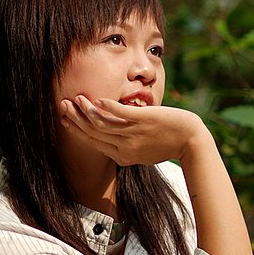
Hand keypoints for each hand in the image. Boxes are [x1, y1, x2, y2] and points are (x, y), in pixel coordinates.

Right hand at [60, 96, 205, 165]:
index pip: (93, 141)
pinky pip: (120, 113)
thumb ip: (127, 146)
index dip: (77, 129)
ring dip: (87, 110)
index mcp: (122, 156)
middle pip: (93, 132)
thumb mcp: (143, 152)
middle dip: (76, 118)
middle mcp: (125, 147)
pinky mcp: (143, 120)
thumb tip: (115, 137)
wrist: (191, 141)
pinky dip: (107, 106)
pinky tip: (98, 99)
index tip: (65, 119)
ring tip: (76, 98)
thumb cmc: (168, 144)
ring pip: (102, 123)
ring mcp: (134, 134)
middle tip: (63, 105)